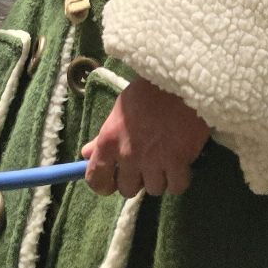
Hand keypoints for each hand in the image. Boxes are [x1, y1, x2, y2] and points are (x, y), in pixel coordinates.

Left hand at [82, 77, 209, 197]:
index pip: (96, 179)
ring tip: (166, 158)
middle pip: (127, 189)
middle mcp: (128, 155)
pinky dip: (179, 179)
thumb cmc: (148, 90)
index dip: (103, 184)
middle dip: (136, 178)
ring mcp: (154, 161)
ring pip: (154, 189)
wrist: (181, 78)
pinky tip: (181, 163)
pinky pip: (176, 187)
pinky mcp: (179, 161)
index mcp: (109, 141)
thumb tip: (86, 154)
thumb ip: (104, 138)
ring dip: (159, 177)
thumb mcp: (120, 110)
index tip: (113, 180)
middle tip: (146, 162)